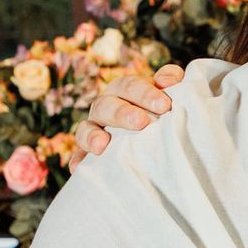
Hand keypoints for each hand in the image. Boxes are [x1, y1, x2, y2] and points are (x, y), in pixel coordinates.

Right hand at [67, 64, 184, 172]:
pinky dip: (77, 159)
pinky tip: (78, 167)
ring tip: (102, 145)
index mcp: (123, 90)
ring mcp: (94, 128)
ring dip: (93, 135)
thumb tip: (169, 80)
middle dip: (122, 113)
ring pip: (86, 128)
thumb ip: (170, 80)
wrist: (152, 135)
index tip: (164, 105)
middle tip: (141, 122)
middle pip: (107, 105)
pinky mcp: (88, 151)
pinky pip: (78, 155)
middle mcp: (105, 106)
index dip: (145, 93)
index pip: (129, 86)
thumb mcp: (165, 93)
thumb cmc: (160, 111)